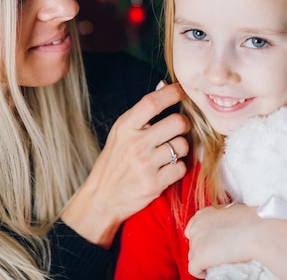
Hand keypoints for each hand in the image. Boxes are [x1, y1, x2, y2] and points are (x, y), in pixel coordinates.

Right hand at [61, 82, 189, 247]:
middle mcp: (135, 144)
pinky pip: (181, 168)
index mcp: (125, 127)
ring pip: (182, 145)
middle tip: (180, 128)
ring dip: (181, 148)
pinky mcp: (154, 184)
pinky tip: (167, 168)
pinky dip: (178, 168)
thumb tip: (163, 85)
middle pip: (177, 122)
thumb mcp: (120, 134)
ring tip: (170, 152)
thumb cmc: (113, 163)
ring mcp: (145, 164)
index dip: (172, 93)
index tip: (182, 90)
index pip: (152, 102)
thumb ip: (141, 113)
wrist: (101, 199)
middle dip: (185, 123)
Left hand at [185, 204, 258, 277]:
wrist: (257, 230)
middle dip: (202, 248)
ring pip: (192, 256)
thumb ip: (222, 219)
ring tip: (216, 262)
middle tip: (215, 253)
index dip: (201, 237)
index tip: (209, 242)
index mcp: (204, 214)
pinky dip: (200, 272)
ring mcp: (196, 242)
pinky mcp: (199, 257)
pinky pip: (193, 269)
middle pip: (192, 242)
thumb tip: (227, 227)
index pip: (193, 227)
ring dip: (203, 260)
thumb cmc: (251, 220)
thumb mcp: (232, 211)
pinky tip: (208, 272)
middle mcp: (196, 226)